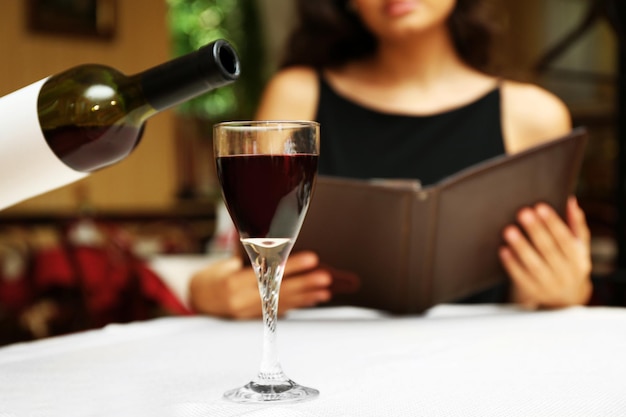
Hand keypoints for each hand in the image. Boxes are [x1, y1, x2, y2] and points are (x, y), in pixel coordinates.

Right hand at [189, 251, 331, 318]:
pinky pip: (277, 312)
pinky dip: (295, 305)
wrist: (196, 300)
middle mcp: (241, 300)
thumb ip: (246, 259)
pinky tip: (311, 300)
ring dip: (305, 298)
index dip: (291, 266)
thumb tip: (274, 246)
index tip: (312, 259)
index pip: (268, 273)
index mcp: (233, 282)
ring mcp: (247, 313)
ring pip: (281, 304)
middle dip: (304, 284)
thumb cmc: (212, 276)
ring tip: (325, 291)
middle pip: (279, 291)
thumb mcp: (223, 264)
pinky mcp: (252, 320)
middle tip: (325, 278)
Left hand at [499, 197, 591, 308]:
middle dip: (535, 230)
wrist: (566, 299)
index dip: (553, 223)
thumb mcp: (579, 246)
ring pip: (534, 264)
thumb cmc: (570, 262)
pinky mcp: (533, 292)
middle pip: (549, 250)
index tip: (539, 206)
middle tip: (522, 212)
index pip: (565, 239)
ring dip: (521, 246)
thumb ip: (576, 224)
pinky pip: (521, 277)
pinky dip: (512, 264)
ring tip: (509, 230)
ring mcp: (549, 285)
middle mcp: (566, 274)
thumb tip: (571, 201)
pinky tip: (503, 250)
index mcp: (578, 259)